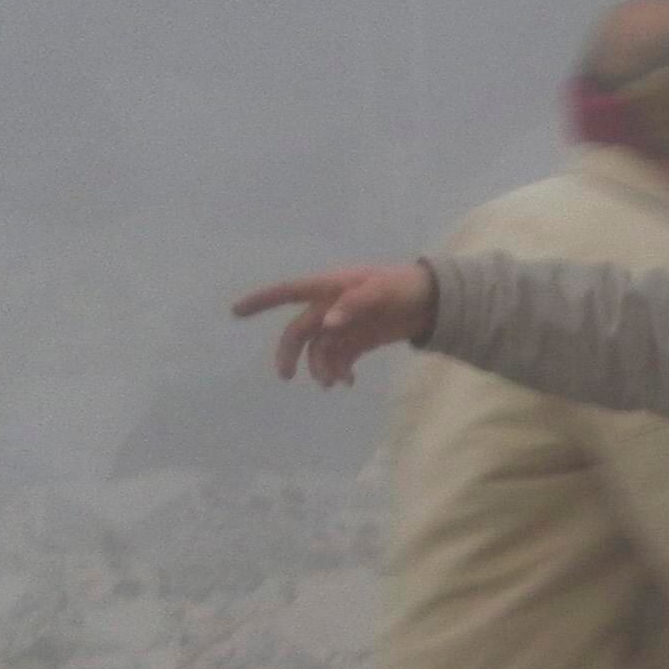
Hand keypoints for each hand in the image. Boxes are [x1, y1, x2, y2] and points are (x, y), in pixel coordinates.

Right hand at [231, 264, 437, 384]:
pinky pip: (340, 360)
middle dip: (289, 354)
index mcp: (329, 288)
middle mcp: (329, 308)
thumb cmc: (403, 285)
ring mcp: (343, 326)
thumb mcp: (382, 289)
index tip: (236, 312)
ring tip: (332, 383)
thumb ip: (354, 303)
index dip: (261, 301)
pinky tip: (348, 382)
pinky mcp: (358, 341)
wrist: (432, 300)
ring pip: (319, 350)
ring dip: (320, 367)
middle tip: (286, 376)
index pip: (288, 292)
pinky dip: (340, 372)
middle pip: (299, 332)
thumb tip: (328, 323)